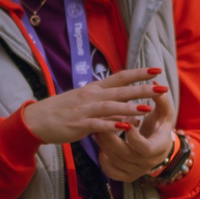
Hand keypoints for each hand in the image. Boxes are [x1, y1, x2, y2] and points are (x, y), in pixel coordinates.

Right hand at [23, 67, 162, 144]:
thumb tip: (127, 114)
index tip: (156, 70)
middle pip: (121, 90)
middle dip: (142, 89)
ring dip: (129, 107)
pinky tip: (125, 128)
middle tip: (161, 87)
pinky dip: (112, 126)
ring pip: (111, 106)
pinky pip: (98, 125)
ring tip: (147, 109)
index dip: (138, 73)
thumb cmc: (62, 111)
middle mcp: (92, 96)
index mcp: (94, 89)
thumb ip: (107, 109)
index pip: (120, 77)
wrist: (38, 120)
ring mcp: (85, 110)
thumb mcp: (86, 105)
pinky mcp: (79, 124)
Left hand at [93, 100, 177, 181]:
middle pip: (125, 154)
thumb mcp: (164, 112)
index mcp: (159, 148)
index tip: (126, 122)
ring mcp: (136, 171)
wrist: (158, 145)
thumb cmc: (160, 125)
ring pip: (114, 160)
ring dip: (103, 143)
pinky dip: (103, 158)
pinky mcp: (126, 176)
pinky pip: (110, 171)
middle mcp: (148, 163)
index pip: (145, 148)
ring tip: (97, 128)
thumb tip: (156, 84)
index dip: (134, 137)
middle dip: (111, 138)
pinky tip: (101, 145)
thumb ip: (161, 100)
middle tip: (101, 122)